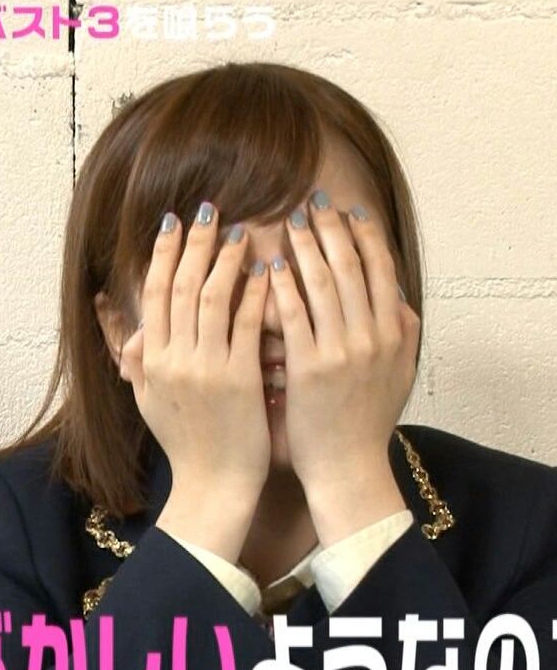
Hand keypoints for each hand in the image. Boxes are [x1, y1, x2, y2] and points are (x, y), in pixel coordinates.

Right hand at [120, 202, 270, 560]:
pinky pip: (245, 325)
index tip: (174, 221)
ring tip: (239, 229)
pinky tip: (266, 269)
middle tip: (208, 208)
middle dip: (194, 242)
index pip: (155, 292)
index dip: (163, 253)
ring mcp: (205, 367)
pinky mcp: (238, 379)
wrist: (212, 486)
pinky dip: (254, 293)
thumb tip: (106, 310)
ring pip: (212, 297)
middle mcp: (173, 358)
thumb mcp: (147, 397)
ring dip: (225, 258)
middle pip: (181, 285)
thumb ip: (132, 354)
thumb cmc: (184, 442)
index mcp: (151, 360)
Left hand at [268, 192, 419, 536]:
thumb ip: (403, 334)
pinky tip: (265, 265)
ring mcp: (341, 351)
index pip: (381, 270)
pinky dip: (280, 286)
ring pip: (322, 282)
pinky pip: (293, 315)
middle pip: (350, 266)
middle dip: (332, 228)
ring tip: (286, 221)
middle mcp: (372, 336)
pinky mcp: (309, 368)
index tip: (350, 210)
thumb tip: (397, 297)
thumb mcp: (400, 376)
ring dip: (303, 246)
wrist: (348, 468)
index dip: (365, 236)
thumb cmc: (368, 423)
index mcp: (394, 333)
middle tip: (313, 201)